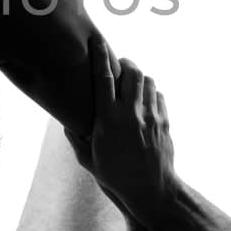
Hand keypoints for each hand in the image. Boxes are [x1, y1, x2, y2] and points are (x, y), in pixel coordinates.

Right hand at [64, 36, 175, 220]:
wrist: (151, 190)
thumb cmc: (115, 177)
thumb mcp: (88, 159)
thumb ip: (75, 137)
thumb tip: (65, 121)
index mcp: (108, 119)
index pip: (103, 78)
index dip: (100, 56)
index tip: (97, 40)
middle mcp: (131, 113)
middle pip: (131, 72)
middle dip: (124, 63)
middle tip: (118, 65)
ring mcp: (150, 116)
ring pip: (148, 81)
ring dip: (138, 77)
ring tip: (131, 83)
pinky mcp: (164, 122)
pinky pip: (159, 96)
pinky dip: (151, 93)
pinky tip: (144, 101)